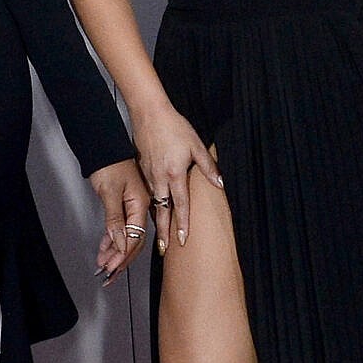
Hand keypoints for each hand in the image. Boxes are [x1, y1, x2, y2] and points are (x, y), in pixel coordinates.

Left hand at [87, 159, 154, 282]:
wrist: (103, 146)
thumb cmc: (109, 163)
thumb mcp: (110, 193)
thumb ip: (115, 220)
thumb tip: (120, 243)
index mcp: (140, 205)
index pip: (134, 237)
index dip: (122, 255)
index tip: (112, 268)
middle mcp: (139, 207)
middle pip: (133, 240)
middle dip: (120, 259)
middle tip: (108, 275)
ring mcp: (132, 206)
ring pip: (126, 236)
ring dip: (114, 251)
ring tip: (103, 265)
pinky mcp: (123, 204)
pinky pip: (120, 226)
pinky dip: (111, 239)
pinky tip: (104, 248)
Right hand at [134, 103, 221, 254]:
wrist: (149, 114)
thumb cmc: (173, 127)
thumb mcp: (196, 145)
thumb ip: (208, 166)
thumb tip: (220, 183)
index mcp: (175, 174)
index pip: (181, 205)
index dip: (183, 224)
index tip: (183, 240)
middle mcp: (160, 179)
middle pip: (162, 211)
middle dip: (162, 232)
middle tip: (163, 249)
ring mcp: (149, 175)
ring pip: (153, 203)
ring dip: (155, 220)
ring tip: (158, 236)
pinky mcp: (142, 170)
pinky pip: (147, 193)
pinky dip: (150, 205)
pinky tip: (152, 212)